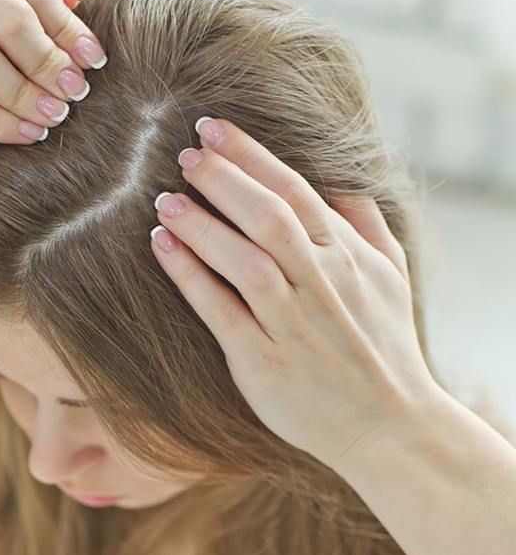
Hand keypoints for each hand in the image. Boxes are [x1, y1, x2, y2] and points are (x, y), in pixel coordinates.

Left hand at [150, 118, 440, 473]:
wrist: (388, 425)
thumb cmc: (384, 346)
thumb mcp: (391, 276)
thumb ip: (364, 223)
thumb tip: (339, 179)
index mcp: (346, 256)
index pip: (295, 191)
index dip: (251, 156)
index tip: (214, 129)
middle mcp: (320, 284)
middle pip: (268, 217)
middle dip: (223, 179)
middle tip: (183, 152)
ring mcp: (291, 324)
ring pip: (244, 260)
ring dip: (201, 224)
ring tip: (165, 198)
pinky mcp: (263, 361)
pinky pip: (221, 311)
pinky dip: (190, 276)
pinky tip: (162, 246)